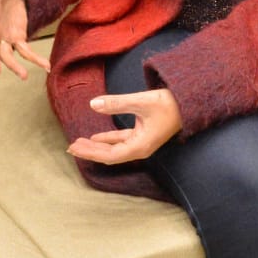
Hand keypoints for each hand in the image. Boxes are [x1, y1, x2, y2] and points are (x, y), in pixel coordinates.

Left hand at [66, 89, 181, 164]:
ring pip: (113, 149)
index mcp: (140, 146)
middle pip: (109, 155)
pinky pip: (120, 141)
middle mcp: (139, 148)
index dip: (91, 153)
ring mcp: (140, 143)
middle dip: (90, 152)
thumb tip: (93, 104)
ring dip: (96, 146)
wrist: (187, 102)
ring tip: (78, 143)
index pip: (110, 155)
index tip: (75, 149)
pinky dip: (106, 139)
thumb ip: (116, 103)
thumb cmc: (167, 104)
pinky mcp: (141, 135)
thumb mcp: (140, 101)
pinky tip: (94, 138)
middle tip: (70, 148)